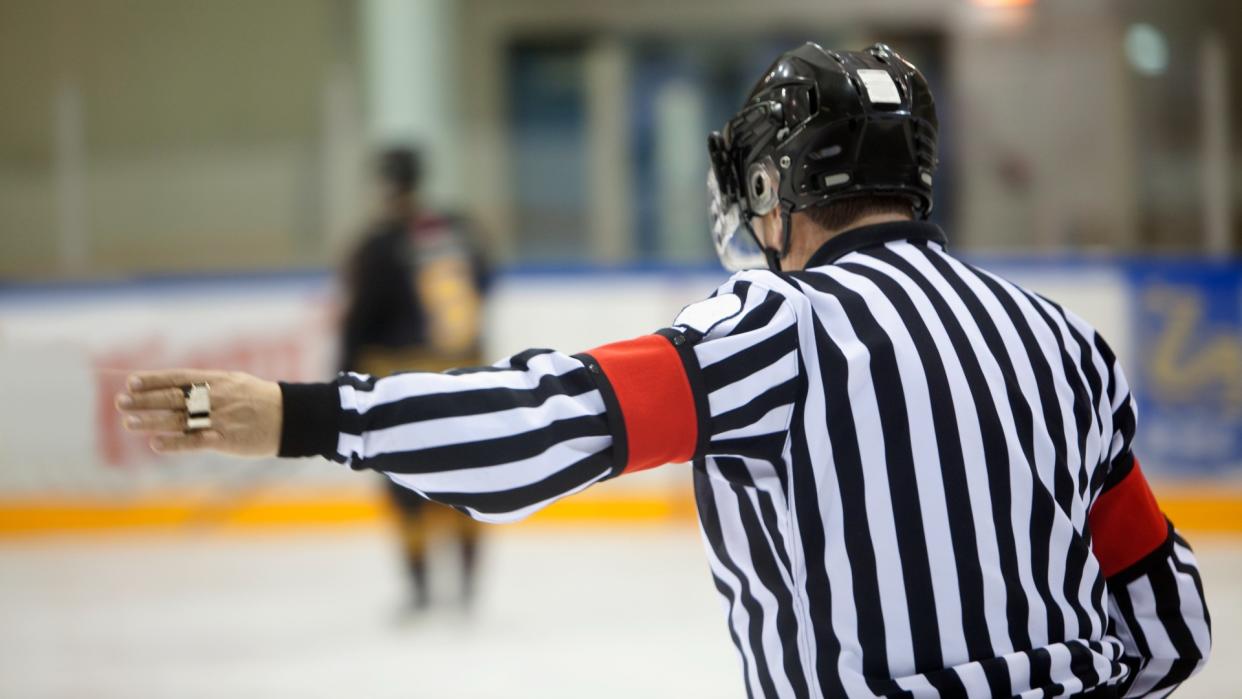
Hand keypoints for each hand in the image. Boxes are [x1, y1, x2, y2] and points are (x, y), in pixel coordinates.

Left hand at [115, 370, 282, 456]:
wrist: (290, 417)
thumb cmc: (260, 399)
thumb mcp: (235, 382)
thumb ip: (207, 384)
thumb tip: (178, 385)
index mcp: (217, 381)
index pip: (179, 378)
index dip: (154, 380)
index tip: (131, 382)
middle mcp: (215, 398)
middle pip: (173, 398)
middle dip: (145, 400)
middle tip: (121, 402)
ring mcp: (220, 419)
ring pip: (179, 419)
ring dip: (152, 421)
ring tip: (128, 422)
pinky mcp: (226, 440)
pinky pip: (196, 442)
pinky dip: (175, 443)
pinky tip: (156, 444)